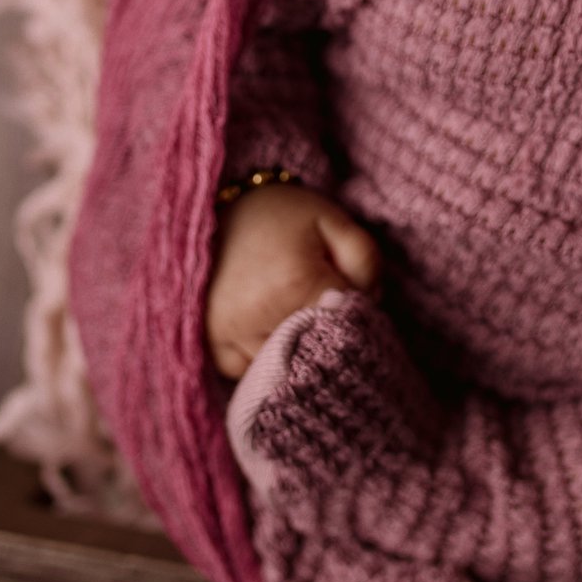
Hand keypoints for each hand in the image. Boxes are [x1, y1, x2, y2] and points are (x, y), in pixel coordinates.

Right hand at [205, 181, 381, 379]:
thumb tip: (371, 303)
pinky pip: (249, 372)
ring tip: (289, 310)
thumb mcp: (333, 221)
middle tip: (320, 304)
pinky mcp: (210, 344)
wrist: (212, 209)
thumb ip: (365, 260)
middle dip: (326, 334)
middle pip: (316, 350)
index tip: (350, 298)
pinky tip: (264, 326)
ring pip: (284, 367)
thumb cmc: (281, 216)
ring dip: (294, 349)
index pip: (347, 324)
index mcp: (295, 284)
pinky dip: (262, 358)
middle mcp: (259, 317)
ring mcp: (230, 335)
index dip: (356, 313)